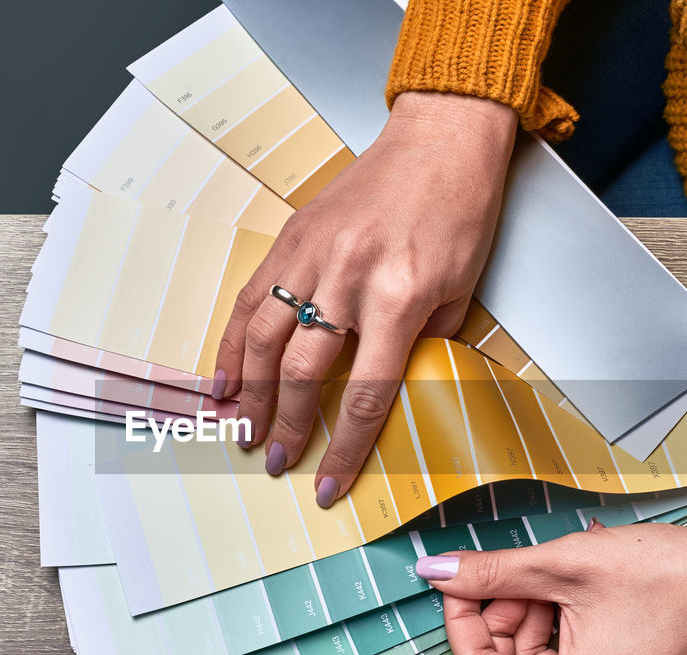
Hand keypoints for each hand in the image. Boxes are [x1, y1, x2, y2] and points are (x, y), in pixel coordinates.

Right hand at [212, 91, 517, 506]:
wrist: (442, 139)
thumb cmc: (461, 211)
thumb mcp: (461, 291)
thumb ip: (421, 345)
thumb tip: (389, 385)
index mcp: (398, 298)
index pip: (364, 395)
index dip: (344, 450)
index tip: (328, 484)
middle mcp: (348, 278)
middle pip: (302, 373)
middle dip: (286, 426)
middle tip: (277, 460)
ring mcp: (313, 254)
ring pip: (263, 336)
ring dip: (248, 391)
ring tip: (241, 427)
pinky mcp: (293, 236)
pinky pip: (252, 295)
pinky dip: (233, 339)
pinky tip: (224, 373)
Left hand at [414, 514, 686, 654]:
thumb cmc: (680, 579)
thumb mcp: (565, 564)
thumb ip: (492, 572)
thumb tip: (439, 573)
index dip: (461, 617)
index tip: (461, 581)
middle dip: (494, 626)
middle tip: (511, 580)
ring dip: (522, 630)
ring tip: (550, 582)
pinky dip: (551, 642)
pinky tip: (567, 601)